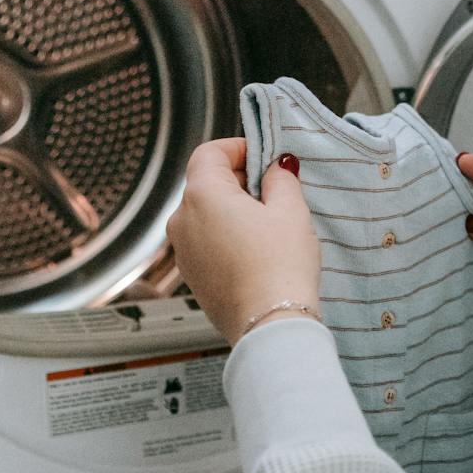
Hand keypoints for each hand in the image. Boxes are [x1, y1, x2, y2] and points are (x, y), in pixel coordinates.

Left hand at [166, 138, 320, 346]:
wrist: (269, 324)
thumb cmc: (279, 267)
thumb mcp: (290, 211)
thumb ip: (280, 179)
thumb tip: (277, 166)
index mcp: (202, 194)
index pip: (210, 152)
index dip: (238, 148)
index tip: (263, 157)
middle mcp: (182, 219)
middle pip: (206, 182)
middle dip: (239, 180)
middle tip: (275, 192)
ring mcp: (183, 250)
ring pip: (206, 214)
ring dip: (233, 210)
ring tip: (269, 226)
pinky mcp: (192, 275)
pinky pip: (206, 242)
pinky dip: (226, 236)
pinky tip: (256, 251)